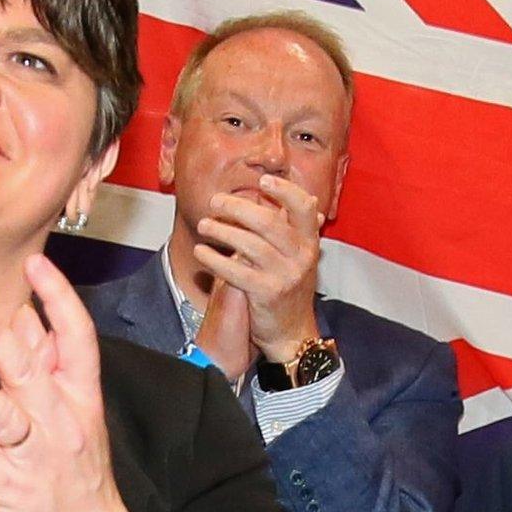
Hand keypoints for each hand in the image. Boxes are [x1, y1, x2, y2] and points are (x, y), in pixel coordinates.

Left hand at [0, 254, 135, 511]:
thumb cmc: (79, 476)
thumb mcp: (78, 418)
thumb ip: (54, 369)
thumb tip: (31, 320)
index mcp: (82, 400)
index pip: (77, 340)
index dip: (59, 300)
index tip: (37, 264)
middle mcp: (63, 423)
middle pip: (32, 371)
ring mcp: (38, 457)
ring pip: (4, 415)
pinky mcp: (12, 491)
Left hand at [193, 174, 323, 366]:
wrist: (291, 331)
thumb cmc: (289, 288)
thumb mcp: (298, 255)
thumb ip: (292, 227)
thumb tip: (291, 194)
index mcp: (310, 242)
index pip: (303, 207)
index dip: (284, 190)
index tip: (262, 180)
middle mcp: (302, 256)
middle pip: (268, 222)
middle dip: (238, 207)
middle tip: (216, 201)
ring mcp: (286, 275)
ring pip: (250, 244)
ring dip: (222, 231)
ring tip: (204, 225)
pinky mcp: (267, 293)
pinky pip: (236, 271)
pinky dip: (215, 260)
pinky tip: (201, 252)